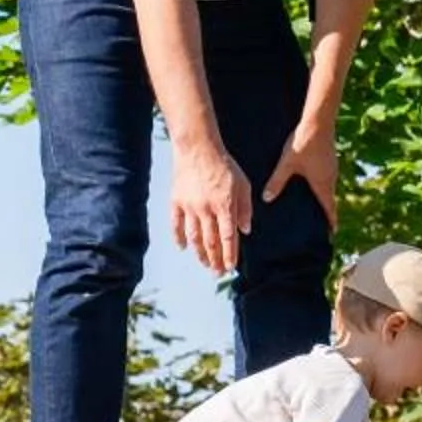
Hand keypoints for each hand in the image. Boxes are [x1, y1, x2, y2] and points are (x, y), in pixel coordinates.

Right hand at [170, 139, 253, 274]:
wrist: (199, 149)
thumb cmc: (225, 165)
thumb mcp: (243, 185)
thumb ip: (245, 209)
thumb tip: (245, 230)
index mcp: (225, 206)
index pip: (229, 237)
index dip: (230, 255)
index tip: (231, 267)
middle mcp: (207, 210)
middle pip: (211, 241)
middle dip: (215, 260)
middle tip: (218, 272)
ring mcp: (190, 207)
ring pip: (194, 237)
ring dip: (199, 253)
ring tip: (205, 264)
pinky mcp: (176, 201)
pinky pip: (176, 225)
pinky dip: (179, 238)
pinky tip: (183, 248)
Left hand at [262, 119, 339, 229]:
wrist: (318, 122)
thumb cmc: (303, 144)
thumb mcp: (287, 164)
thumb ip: (277, 182)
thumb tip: (267, 199)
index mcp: (322, 183)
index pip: (329, 206)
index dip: (331, 220)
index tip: (332, 232)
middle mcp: (331, 177)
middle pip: (330, 198)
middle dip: (326, 210)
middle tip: (321, 223)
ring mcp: (332, 168)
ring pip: (329, 187)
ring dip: (325, 196)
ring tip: (316, 205)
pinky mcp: (330, 159)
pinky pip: (328, 177)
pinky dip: (323, 185)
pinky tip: (314, 182)